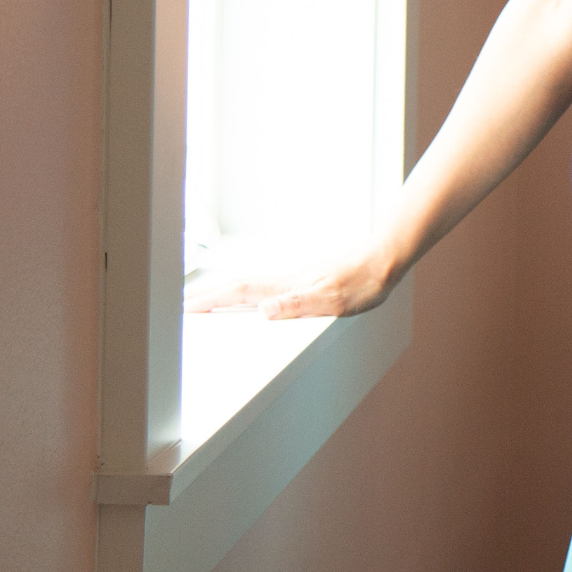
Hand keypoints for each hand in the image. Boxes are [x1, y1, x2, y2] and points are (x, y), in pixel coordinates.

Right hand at [184, 249, 396, 320]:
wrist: (385, 260)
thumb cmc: (364, 280)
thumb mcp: (332, 300)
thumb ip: (297, 305)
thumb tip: (263, 311)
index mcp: (287, 287)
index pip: (240, 291)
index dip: (211, 299)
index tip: (185, 306)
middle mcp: (288, 282)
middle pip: (239, 287)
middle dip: (210, 296)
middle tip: (185, 305)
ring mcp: (297, 281)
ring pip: (253, 287)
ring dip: (228, 294)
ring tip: (209, 303)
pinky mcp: (309, 282)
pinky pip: (270, 289)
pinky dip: (251, 294)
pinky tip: (255, 301)